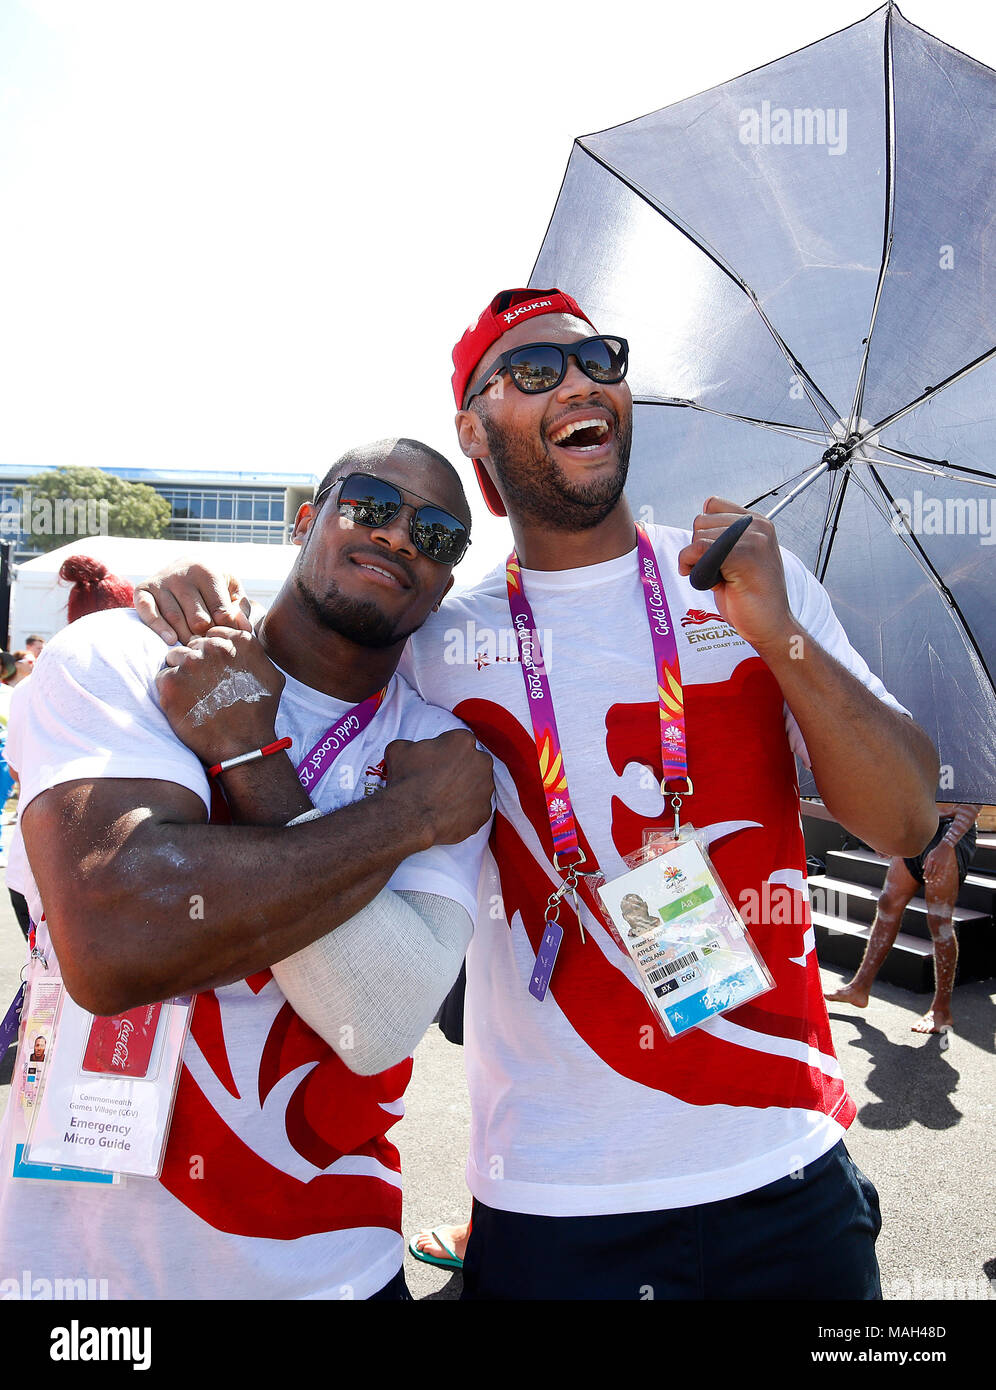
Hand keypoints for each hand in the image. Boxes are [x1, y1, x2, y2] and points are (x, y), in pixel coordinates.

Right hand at [135, 561, 252, 644]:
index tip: (225, 639)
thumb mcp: (231, 592)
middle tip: (208, 645)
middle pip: (198, 620)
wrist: (183, 567)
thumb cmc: (213, 586)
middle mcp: (183, 574)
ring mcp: (162, 581)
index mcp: (207, 571)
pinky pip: (148, 611)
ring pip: (175, 619)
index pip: (221, 613)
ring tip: (193, 647)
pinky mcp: (143, 590)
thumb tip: (244, 630)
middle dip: (205, 636)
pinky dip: (158, 627)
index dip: (226, 631)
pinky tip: (171, 640)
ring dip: (185, 638)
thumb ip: (240, 610)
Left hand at [155, 627, 284, 765]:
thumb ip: (256, 652)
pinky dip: (170, 689)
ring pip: (175, 656)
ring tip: (193, 695)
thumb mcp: (272, 676)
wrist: (242, 746)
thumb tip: (245, 641)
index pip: (213, 633)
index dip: (212, 654)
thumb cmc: (258, 713)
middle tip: (205, 687)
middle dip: (196, 662)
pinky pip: (163, 676)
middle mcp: (214, 646)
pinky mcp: (171, 681)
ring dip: (181, 673)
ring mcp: (191, 662)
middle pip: (193, 644)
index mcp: (240, 641)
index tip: (216, 672)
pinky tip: (185, 704)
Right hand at [384, 730, 493, 845]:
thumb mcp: (399, 750)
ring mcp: (486, 788)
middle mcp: (481, 761)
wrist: (410, 818)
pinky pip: (477, 808)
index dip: (446, 752)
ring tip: (444, 799)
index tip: (437, 762)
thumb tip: (412, 749)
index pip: (459, 742)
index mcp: (462, 741)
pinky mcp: (484, 811)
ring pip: (478, 785)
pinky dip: (466, 811)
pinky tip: (449, 813)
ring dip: (466, 789)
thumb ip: (413, 744)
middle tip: (442, 781)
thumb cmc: (406, 781)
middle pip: (473, 762)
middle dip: (461, 769)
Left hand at [677, 497, 794, 650]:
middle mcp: (757, 525)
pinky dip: (693, 568)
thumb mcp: (737, 558)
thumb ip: (722, 537)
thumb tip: (698, 522)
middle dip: (698, 549)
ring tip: (720, 579)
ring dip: (697, 562)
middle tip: (717, 572)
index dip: (704, 531)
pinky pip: (698, 550)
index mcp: (758, 522)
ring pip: (697, 537)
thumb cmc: (750, 598)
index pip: (712, 505)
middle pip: (701, 522)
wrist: (771, 627)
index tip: (713, 555)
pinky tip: (709, 582)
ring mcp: (753, 539)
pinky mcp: (744, 555)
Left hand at [921, 841, 954, 884]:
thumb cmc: (936, 850)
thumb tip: (923, 868)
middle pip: (931, 872)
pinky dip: (940, 876)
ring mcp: (940, 864)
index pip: (927, 869)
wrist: (945, 846)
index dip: (926, 874)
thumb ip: (926, 861)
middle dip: (929, 878)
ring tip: (933, 882)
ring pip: (937, 873)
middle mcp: (935, 862)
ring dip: (934, 878)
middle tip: (928, 882)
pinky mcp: (945, 864)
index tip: (924, 878)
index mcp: (931, 860)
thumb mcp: (930, 854)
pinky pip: (942, 872)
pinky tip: (939, 879)